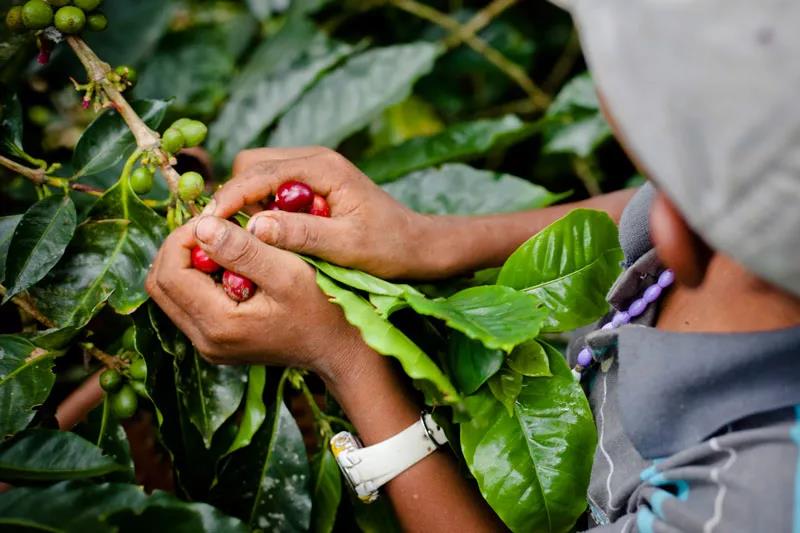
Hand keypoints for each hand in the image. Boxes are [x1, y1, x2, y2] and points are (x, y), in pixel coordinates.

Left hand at [145, 215, 363, 377]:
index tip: (215, 218)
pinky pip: (188, 303)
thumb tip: (202, 225)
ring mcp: (209, 344)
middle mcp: (205, 341)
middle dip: (179, 247)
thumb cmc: (323, 309)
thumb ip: (245, 250)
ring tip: (221, 242)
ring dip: (188, 261)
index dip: (184, 236)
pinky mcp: (216, 342)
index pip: (170, 272)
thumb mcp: (290, 273)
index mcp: (219, 324)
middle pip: (160, 284)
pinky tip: (229, 264)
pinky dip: (199, 277)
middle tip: (213, 227)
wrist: (339, 349)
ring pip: (170, 293)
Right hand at [202, 147, 440, 278]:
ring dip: (246, 202)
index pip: (259, 172)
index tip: (207, 225)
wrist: (418, 246)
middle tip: (224, 235)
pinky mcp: (312, 184)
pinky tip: (265, 235)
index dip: (229, 198)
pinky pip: (272, 187)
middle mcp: (315, 159)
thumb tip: (255, 227)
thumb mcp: (347, 246)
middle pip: (251, 165)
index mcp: (324, 167)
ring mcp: (313, 169)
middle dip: (233, 196)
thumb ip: (302, 234)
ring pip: (257, 174)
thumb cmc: (389, 248)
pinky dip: (260, 206)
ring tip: (243, 238)